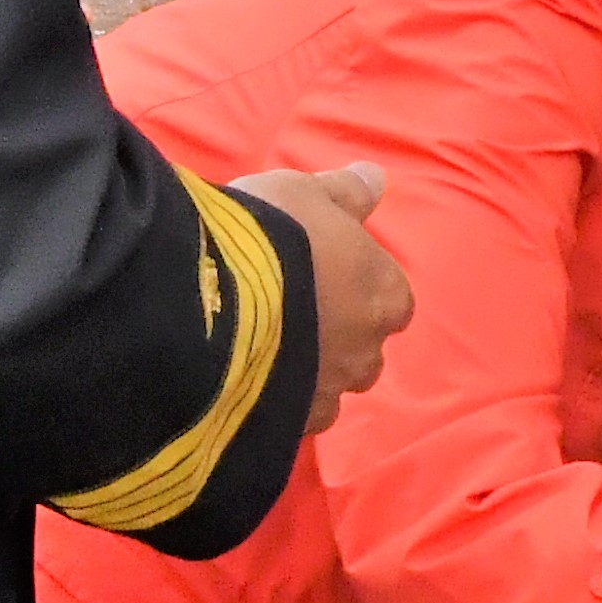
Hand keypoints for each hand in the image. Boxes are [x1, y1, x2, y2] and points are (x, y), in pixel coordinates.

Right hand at [235, 164, 409, 436]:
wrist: (211, 297)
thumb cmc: (270, 234)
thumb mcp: (305, 192)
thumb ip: (346, 192)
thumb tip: (377, 177)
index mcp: (385, 295)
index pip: (390, 299)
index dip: (357, 288)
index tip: (322, 275)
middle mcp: (368, 351)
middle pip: (364, 350)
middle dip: (337, 337)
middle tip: (290, 312)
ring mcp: (328, 393)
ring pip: (329, 388)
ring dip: (307, 373)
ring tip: (263, 350)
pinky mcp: (288, 425)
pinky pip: (291, 417)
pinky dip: (276, 402)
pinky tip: (244, 380)